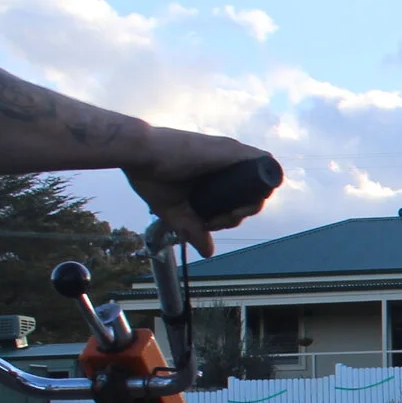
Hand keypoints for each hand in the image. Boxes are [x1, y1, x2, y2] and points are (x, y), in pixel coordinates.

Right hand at [123, 130, 276, 254]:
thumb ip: (193, 230)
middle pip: (252, 195)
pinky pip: (263, 164)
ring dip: (250, 204)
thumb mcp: (175, 212)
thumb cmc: (150, 177)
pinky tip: (244, 199)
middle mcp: (225, 167)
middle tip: (217, 220)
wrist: (138, 155)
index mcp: (213, 179)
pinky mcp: (232, 150)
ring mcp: (231, 157)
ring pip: (260, 184)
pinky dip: (261, 182)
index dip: (230, 218)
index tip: (209, 225)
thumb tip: (208, 252)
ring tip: (227, 213)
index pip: (237, 202)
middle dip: (240, 214)